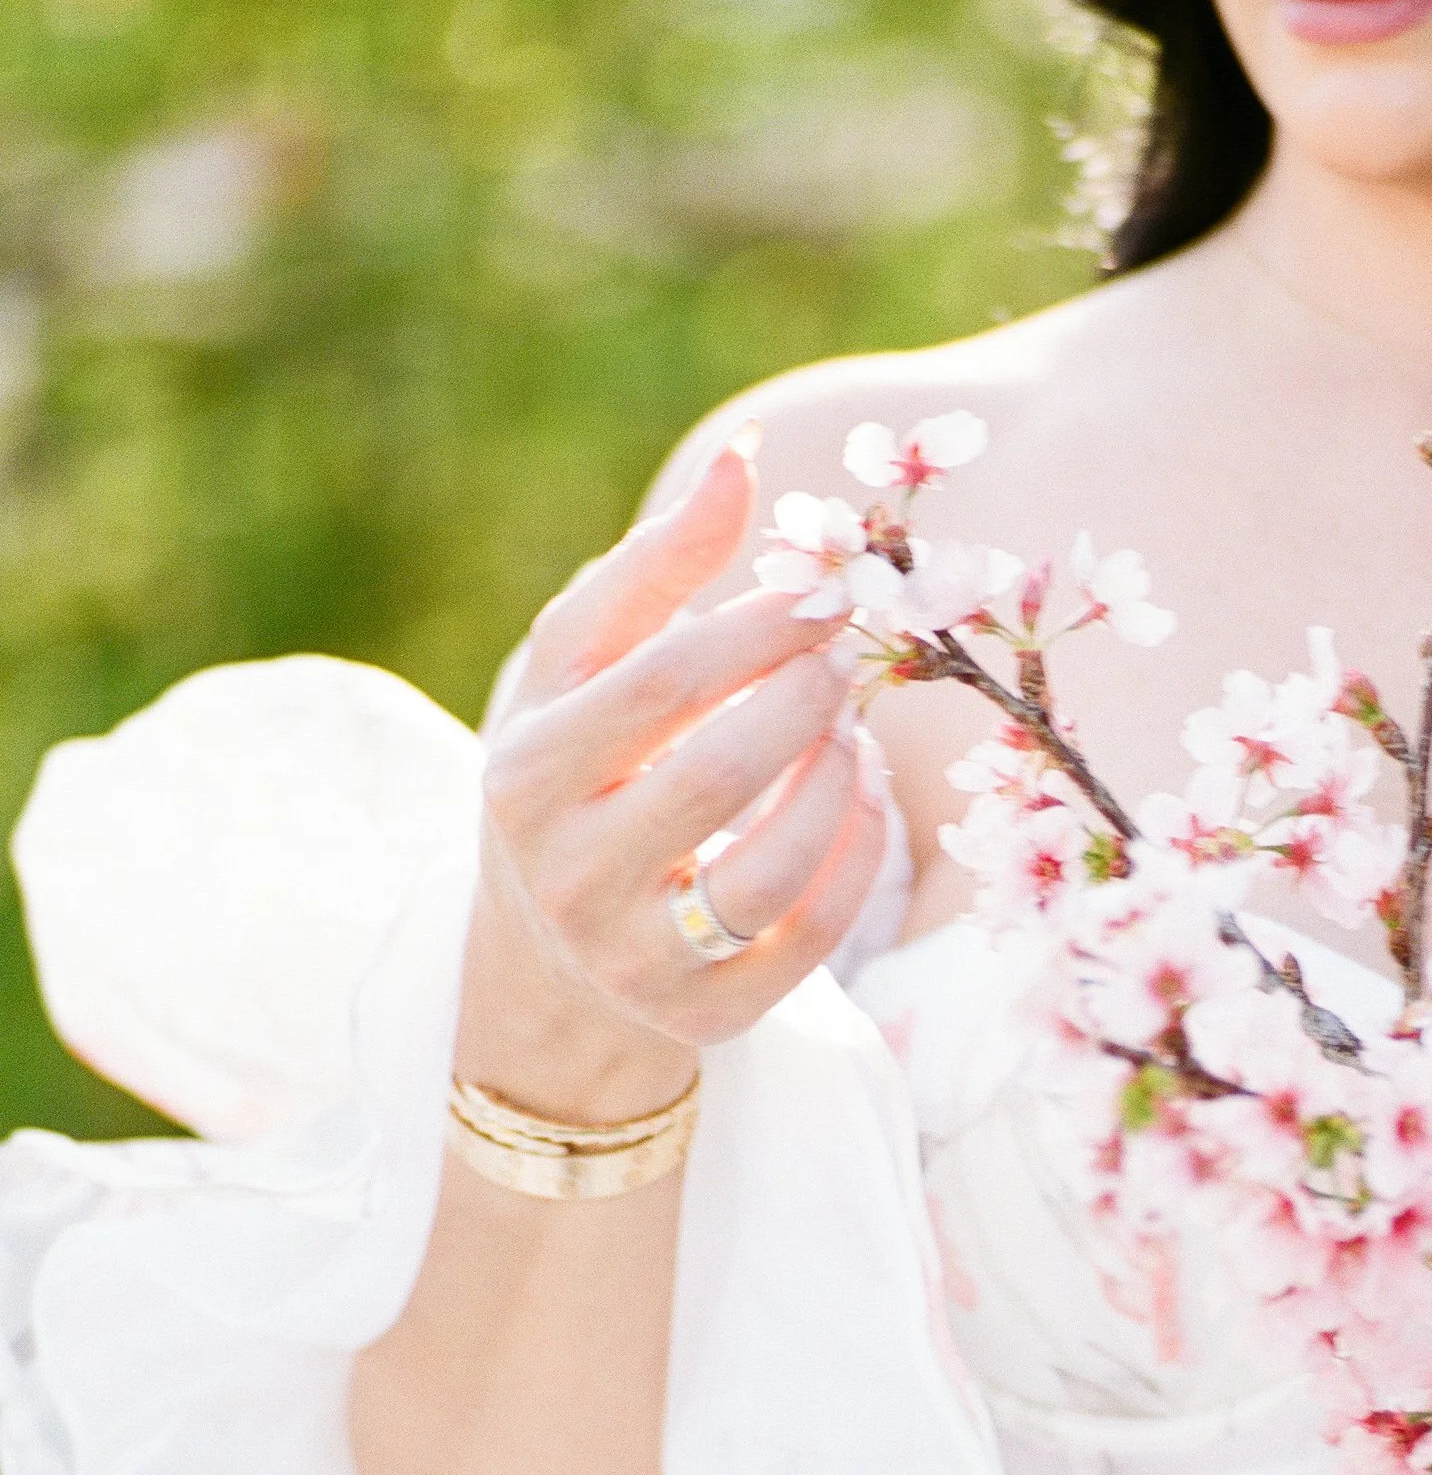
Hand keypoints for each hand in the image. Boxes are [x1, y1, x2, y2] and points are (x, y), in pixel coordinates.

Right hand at [463, 436, 891, 1114]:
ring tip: (854, 726)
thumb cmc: (578, 778)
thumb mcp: (580, 677)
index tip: (825, 589)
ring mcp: (635, 960)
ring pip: (772, 864)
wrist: (550, 967)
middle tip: (849, 655)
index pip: (658, 682)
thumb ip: (654, 569)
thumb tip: (746, 456)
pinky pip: (810, 936)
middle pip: (721, 772)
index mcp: (523, 777)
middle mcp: (567, 878)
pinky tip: (864, 797)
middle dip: (806, 700)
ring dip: (839, 780)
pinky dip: (857, 855)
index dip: (759, 627)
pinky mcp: (705, 1018)